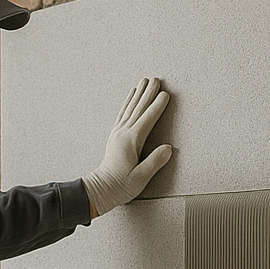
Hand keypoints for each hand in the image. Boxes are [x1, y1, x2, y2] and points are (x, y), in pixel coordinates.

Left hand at [82, 78, 173, 216]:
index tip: (166, 94)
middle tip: (156, 79)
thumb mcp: (141, 178)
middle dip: (148, 93)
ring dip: (138, 94)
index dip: (157, 106)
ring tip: (144, 81)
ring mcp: (117, 133)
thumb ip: (154, 162)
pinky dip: (128, 102)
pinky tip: (131, 96)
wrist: (101, 189)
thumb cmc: (121, 186)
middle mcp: (123, 133)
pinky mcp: (115, 135)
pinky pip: (123, 113)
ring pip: (130, 108)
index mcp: (131, 141)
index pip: (147, 119)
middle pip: (138, 108)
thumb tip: (168, 148)